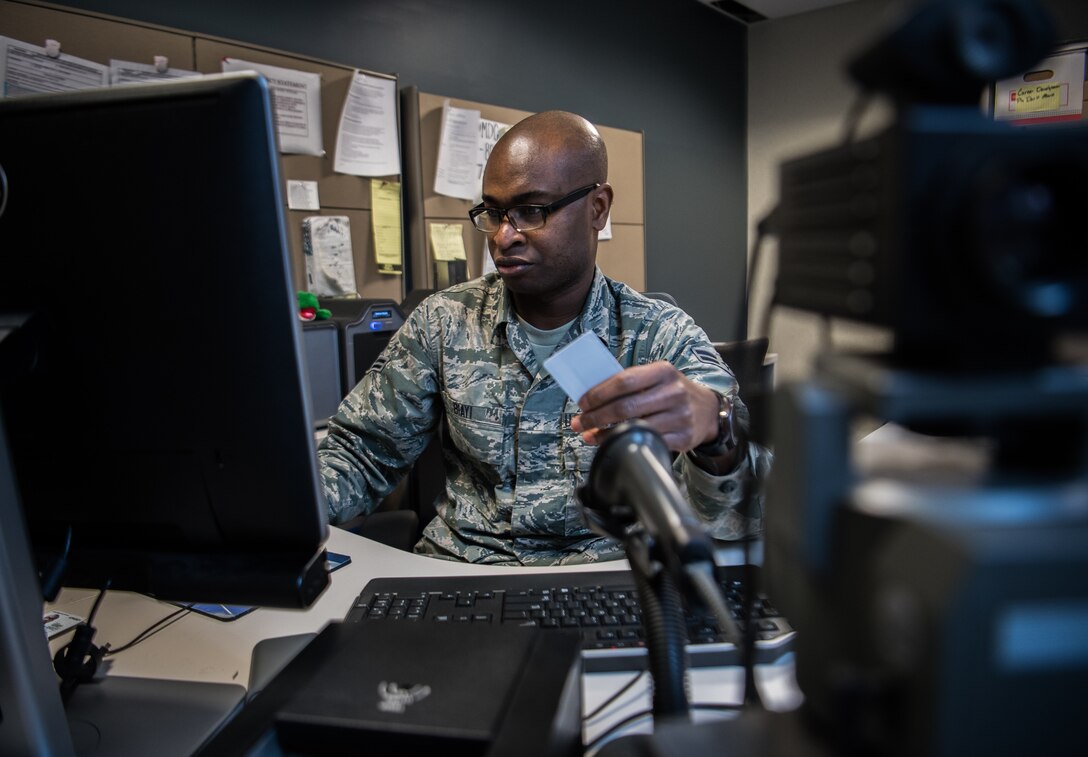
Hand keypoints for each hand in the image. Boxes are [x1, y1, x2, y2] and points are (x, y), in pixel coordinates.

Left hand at [569, 361, 719, 452]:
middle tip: (579, 422)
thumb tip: (592, 398)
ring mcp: (680, 417)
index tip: (582, 402)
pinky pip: (646, 442)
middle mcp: (674, 392)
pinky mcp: (683, 438)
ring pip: (634, 427)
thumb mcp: (657, 379)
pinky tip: (610, 443)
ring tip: (589, 434)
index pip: (625, 381)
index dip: (600, 393)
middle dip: (596, 416)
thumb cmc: (671, 392)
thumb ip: (630, 384)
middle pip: (626, 407)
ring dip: (605, 433)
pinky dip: (624, 443)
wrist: (707, 410)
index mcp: (664, 371)